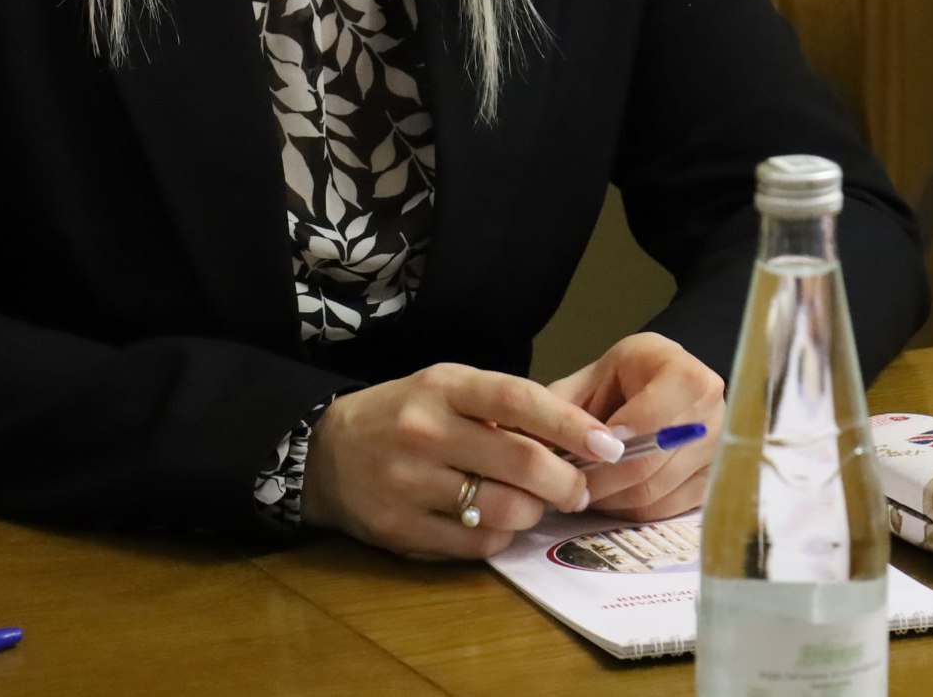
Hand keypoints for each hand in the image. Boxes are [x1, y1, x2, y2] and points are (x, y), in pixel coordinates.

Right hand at [301, 362, 624, 559]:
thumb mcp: (448, 389)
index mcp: (444, 387)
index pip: (520, 400)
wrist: (325, 452)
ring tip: (533, 506)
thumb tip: (577, 437)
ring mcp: (409, 483)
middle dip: (566, 482)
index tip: (607, 445)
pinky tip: (497, 522)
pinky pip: (474, 544)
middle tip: (579, 489)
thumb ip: (502, 408)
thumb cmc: (405, 414)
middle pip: (521, 463)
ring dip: (533, 513)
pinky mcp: (399, 529)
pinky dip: (500, 537)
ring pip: (503, 510)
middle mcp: (425, 432)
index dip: (571, 425)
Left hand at [548, 332, 724, 520]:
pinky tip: (612, 496)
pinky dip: (631, 509)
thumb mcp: (590, 379)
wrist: (661, 387)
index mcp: (682, 371)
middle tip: (569, 485)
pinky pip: (666, 509)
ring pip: (655, 491)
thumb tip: (545, 450)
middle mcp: (711, 408)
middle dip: (602, 479)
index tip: (584, 452)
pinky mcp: (713, 479)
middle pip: (652, 462)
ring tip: (585, 489)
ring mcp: (718, 447)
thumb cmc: (624, 381)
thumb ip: (564, 409)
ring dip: (612, 499)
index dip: (615, 442)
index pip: (653, 416)